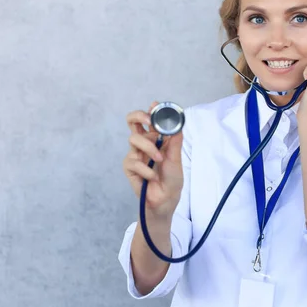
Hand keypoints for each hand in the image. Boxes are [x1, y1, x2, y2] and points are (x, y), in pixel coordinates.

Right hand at [122, 101, 183, 217]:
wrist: (166, 200)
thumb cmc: (172, 180)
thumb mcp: (176, 158)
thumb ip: (175, 140)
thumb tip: (178, 121)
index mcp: (157, 138)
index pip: (150, 119)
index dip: (151, 110)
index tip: (156, 106)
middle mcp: (144, 143)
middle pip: (132, 121)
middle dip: (139, 116)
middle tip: (149, 121)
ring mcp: (135, 154)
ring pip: (134, 139)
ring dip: (149, 148)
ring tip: (160, 160)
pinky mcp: (129, 167)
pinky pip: (133, 161)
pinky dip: (145, 169)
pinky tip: (152, 177)